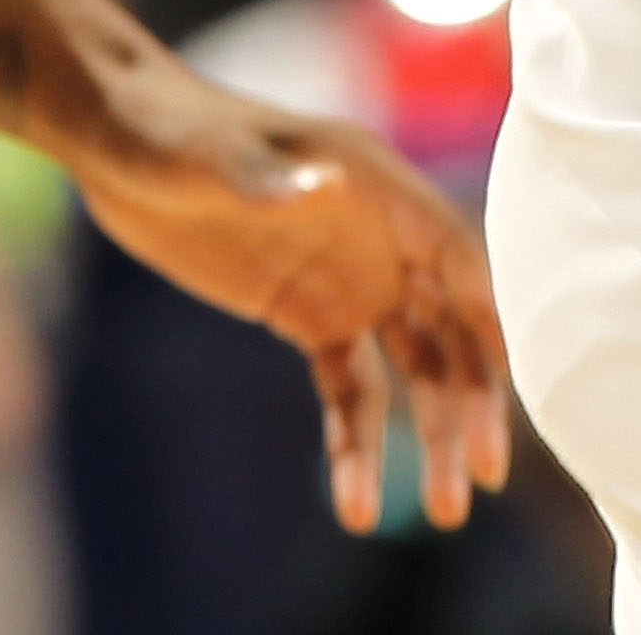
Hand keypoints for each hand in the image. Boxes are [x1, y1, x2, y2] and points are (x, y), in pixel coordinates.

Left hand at [75, 82, 515, 534]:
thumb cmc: (170, 129)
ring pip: (415, 368)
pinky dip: (358, 444)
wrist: (122, 142)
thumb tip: (322, 188)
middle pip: (451, 326)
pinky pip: (351, 388)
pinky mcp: (311, 315)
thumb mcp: (208, 154)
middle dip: (473, 400)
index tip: (519, 378)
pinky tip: (358, 506)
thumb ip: (265, 178)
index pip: (457, 254)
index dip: (490, 313)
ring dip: (431, 435)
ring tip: (444, 511)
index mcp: (377, 187)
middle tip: (485, 475)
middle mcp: (384, 238)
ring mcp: (353, 281)